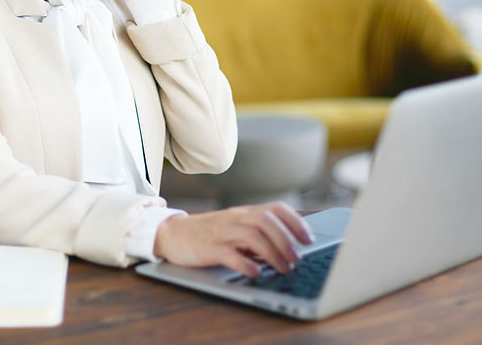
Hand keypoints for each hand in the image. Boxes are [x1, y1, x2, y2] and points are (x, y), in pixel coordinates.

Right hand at [152, 202, 314, 276]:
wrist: (173, 233)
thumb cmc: (209, 233)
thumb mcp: (235, 227)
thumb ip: (258, 234)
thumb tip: (286, 248)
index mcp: (244, 212)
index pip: (275, 209)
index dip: (295, 222)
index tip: (308, 238)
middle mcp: (235, 218)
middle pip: (266, 221)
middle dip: (286, 240)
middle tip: (297, 259)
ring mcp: (222, 232)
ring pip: (252, 236)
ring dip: (272, 253)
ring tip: (283, 268)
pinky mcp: (208, 248)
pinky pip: (229, 253)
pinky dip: (245, 263)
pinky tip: (255, 272)